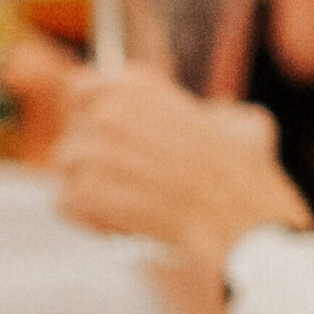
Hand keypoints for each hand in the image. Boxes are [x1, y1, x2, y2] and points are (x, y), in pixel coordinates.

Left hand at [52, 64, 313, 260]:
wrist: (240, 225)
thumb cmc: (249, 181)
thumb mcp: (244, 125)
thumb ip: (215, 113)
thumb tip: (213, 114)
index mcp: (141, 88)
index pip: (82, 87)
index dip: (88, 112)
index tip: (103, 133)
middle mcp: (111, 111)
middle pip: (74, 128)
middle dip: (93, 155)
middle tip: (123, 179)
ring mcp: (95, 151)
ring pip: (67, 163)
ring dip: (89, 186)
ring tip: (127, 204)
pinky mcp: (86, 191)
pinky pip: (64, 200)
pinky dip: (88, 218)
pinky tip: (121, 226)